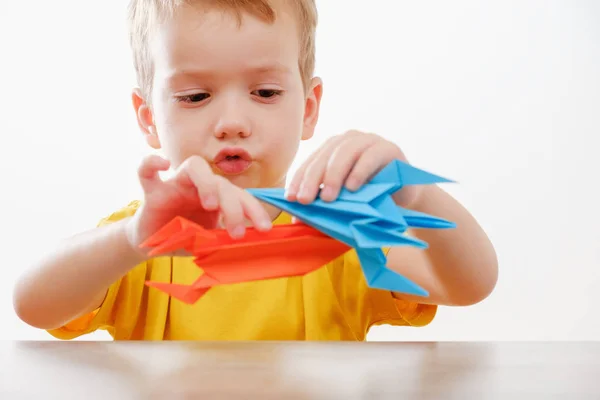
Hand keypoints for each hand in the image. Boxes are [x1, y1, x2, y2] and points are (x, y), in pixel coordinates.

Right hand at [126, 154, 271, 256]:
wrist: (152, 244)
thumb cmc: (183, 239)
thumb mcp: (207, 243)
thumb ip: (222, 240)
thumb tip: (244, 247)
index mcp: (216, 198)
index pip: (239, 195)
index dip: (254, 209)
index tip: (265, 228)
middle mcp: (198, 187)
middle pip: (221, 182)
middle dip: (233, 206)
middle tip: (237, 233)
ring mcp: (175, 186)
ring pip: (194, 167)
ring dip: (207, 183)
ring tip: (211, 205)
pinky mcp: (152, 192)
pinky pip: (147, 170)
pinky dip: (152, 163)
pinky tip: (163, 163)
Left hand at [286, 130, 421, 206]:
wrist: (404, 198)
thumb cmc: (369, 199)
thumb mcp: (343, 203)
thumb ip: (322, 207)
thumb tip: (297, 218)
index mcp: (332, 150)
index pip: (311, 162)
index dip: (299, 179)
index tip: (291, 198)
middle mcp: (348, 141)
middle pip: (325, 156)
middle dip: (312, 179)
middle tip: (305, 200)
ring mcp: (368, 141)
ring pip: (345, 153)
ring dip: (334, 175)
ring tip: (329, 198)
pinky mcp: (388, 148)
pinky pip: (370, 157)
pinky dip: (360, 172)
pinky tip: (353, 188)